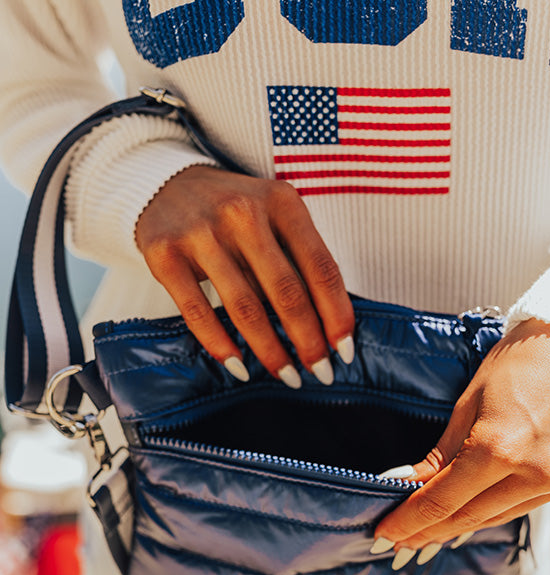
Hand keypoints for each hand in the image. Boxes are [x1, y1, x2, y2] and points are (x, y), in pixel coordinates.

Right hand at [135, 165, 353, 385]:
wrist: (166, 184)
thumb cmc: (235, 213)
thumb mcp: (274, 217)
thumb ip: (298, 259)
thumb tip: (329, 326)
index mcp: (281, 201)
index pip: (321, 267)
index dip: (337, 314)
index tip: (345, 350)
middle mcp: (242, 212)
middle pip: (286, 292)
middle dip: (308, 340)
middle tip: (319, 373)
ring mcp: (201, 233)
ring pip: (244, 307)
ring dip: (269, 350)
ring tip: (286, 376)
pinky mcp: (165, 254)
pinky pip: (197, 311)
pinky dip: (220, 345)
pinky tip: (239, 367)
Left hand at [373, 319, 549, 558]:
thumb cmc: (516, 365)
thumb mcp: (466, 405)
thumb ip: (438, 455)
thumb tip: (401, 484)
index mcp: (498, 447)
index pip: (442, 500)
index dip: (409, 522)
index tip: (384, 534)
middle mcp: (532, 472)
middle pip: (467, 518)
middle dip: (428, 533)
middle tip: (396, 544)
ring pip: (494, 518)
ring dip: (456, 529)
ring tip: (424, 537)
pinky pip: (520, 508)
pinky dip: (490, 514)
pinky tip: (465, 519)